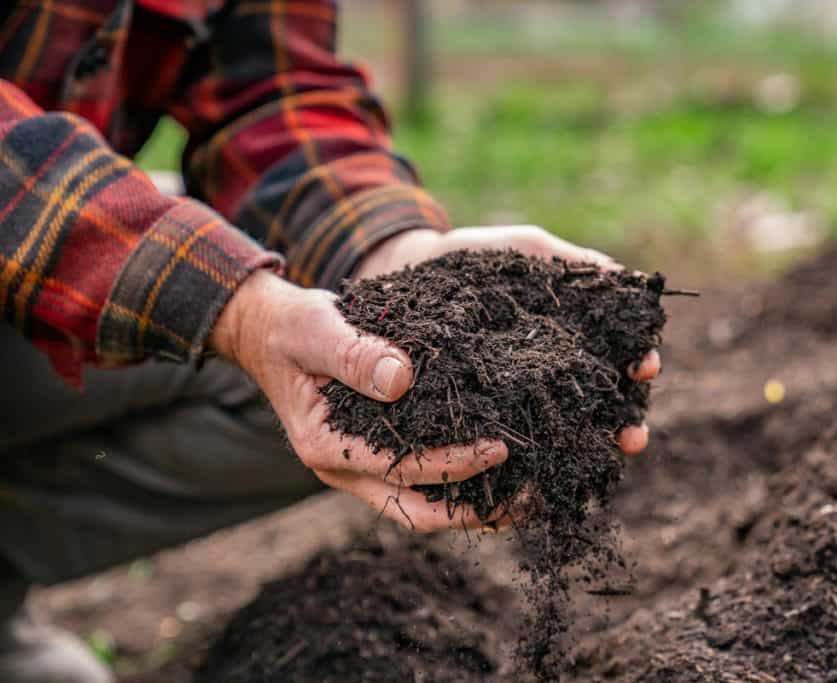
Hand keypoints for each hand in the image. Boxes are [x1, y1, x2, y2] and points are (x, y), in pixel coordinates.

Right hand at [210, 269, 509, 531]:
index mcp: (326, 446)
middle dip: (472, 511)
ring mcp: (359, 467)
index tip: (499, 448)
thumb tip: (403, 378)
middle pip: (415, 511)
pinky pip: (420, 482)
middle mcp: (342, 468)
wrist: (272, 333)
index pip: (399, 468)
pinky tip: (499, 475)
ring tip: (524, 498)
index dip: (452, 464)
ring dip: (471, 507)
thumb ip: (355, 354)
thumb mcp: (317, 330)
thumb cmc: (294, 328)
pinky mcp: (375, 455)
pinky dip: (458, 484)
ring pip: (421, 506)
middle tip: (526, 497)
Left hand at [355, 225, 660, 454]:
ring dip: (590, 454)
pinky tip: (543, 484)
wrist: (409, 276)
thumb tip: (623, 278)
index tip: (647, 366)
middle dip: (626, 424)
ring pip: (566, 439)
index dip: (639, 363)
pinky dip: (533, 471)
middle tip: (634, 436)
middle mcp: (555, 377)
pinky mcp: (484, 423)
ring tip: (602, 462)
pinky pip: (513, 452)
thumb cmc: (472, 260)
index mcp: (573, 338)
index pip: (620, 357)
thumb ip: (568, 262)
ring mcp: (522, 404)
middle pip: (604, 409)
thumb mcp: (522, 251)